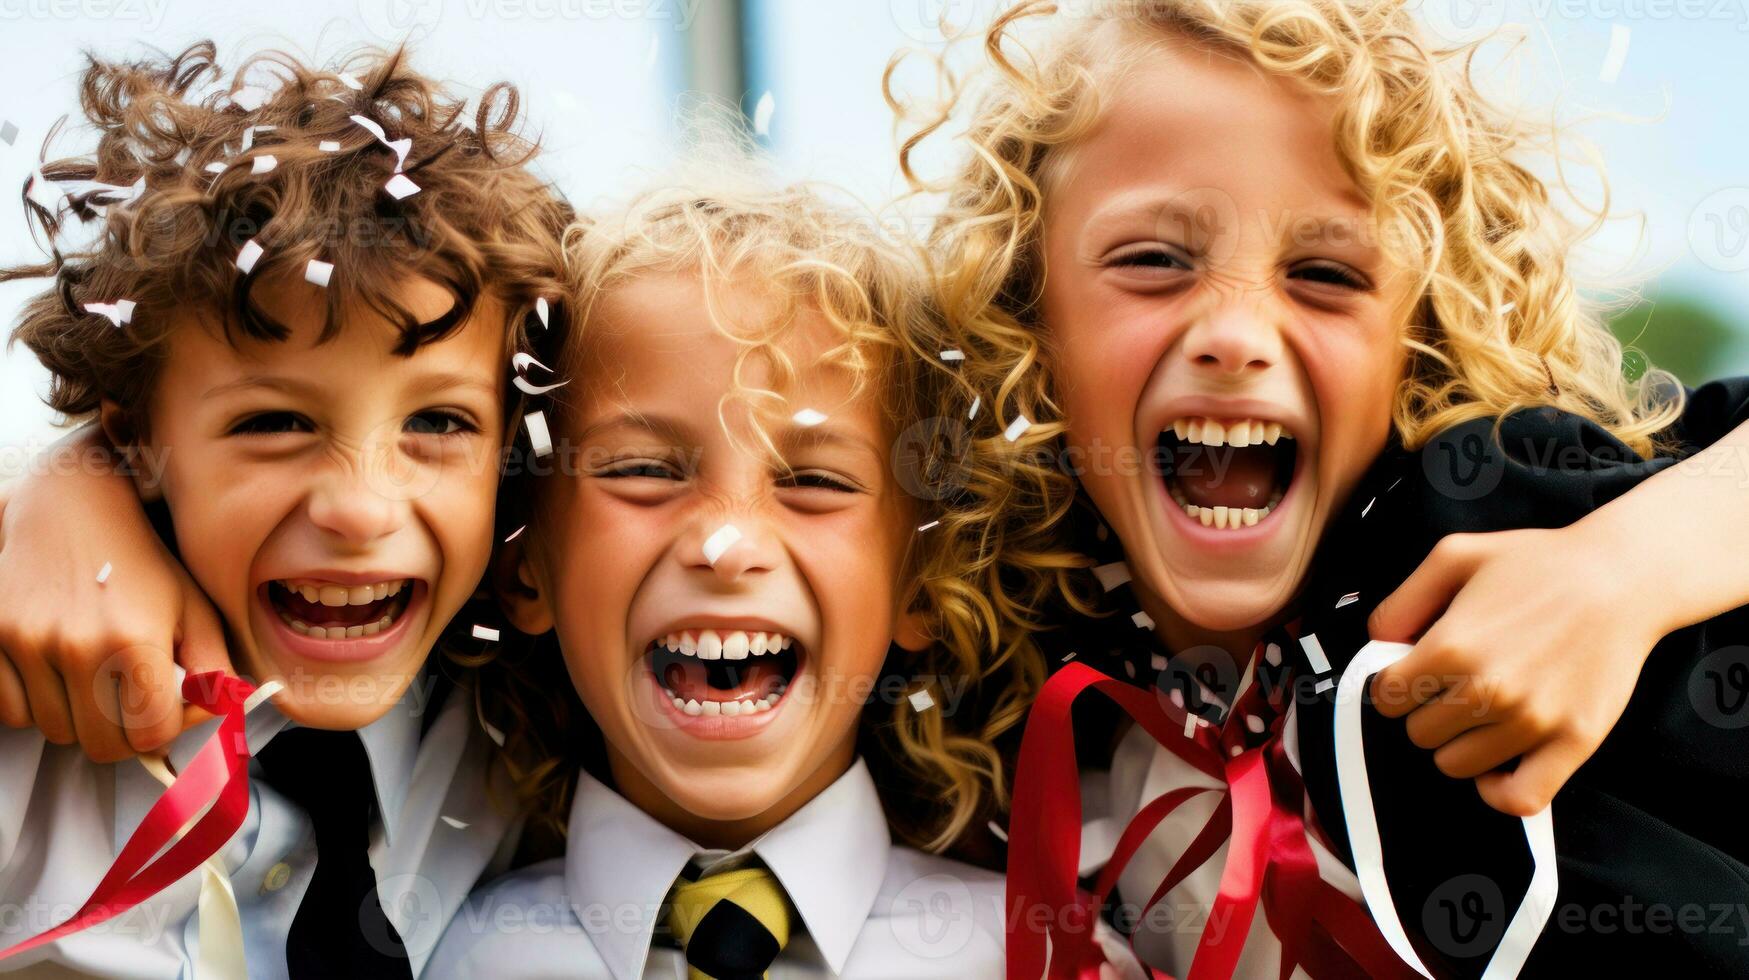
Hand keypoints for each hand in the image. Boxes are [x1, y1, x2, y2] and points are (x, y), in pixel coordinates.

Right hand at [0, 429, 231, 761]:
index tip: (166, 705)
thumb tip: (214, 716)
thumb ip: (213, 671)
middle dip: (124, 731)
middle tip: (131, 697)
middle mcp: (76, 645)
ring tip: (95, 672)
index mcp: (136, 640)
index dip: (166, 729)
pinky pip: (12, 711)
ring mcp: (26, 642)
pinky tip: (58, 667)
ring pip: (55, 730)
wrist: (74, 509)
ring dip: (78, 716)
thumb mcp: (195, 609)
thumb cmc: (144, 563)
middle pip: (101, 745)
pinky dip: (36, 703)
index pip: (151, 735)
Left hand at [1366, 525, 1659, 817]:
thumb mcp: (1454, 555)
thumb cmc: (1539, 563)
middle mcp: (1489, 689)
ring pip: (1455, 765)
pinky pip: (1520, 797)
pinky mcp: (1574, 742)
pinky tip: (1496, 762)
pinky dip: (1498, 790)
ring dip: (1458, 743)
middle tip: (1452, 687)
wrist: (1621, 577)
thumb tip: (1377, 644)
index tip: (1411, 676)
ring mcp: (1532, 721)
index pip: (1385, 697)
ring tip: (1479, 712)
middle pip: (1418, 733)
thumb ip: (1402, 602)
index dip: (1392, 686)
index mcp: (1453, 646)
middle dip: (1425, 710)